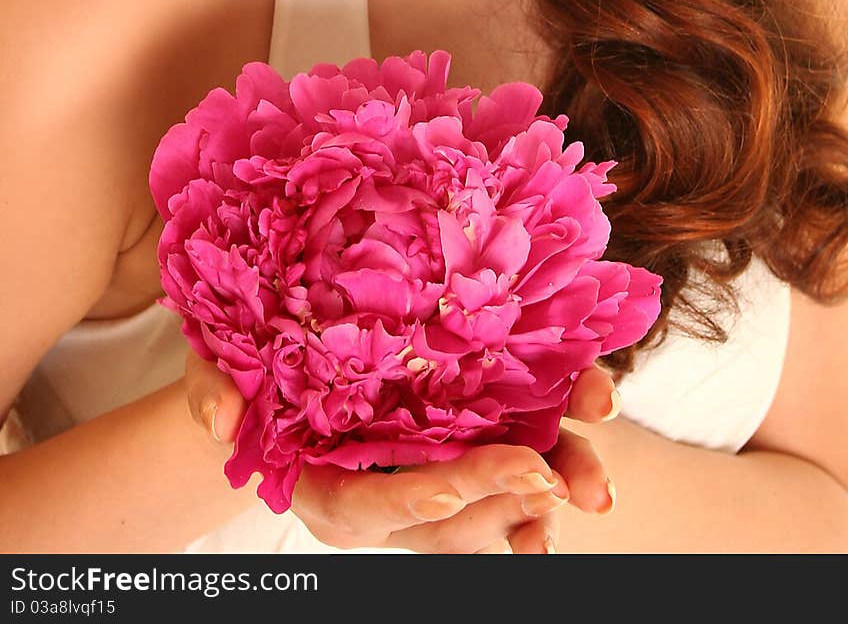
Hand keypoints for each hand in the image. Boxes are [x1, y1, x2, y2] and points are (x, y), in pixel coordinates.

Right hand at [184, 348, 617, 552]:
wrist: (271, 371)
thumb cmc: (241, 373)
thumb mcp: (214, 368)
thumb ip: (214, 389)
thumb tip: (219, 418)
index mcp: (325, 485)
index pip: (369, 509)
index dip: (411, 503)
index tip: (451, 492)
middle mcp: (387, 492)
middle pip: (449, 521)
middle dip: (500, 503)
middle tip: (549, 480)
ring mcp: (429, 468)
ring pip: (493, 502)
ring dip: (546, 491)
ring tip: (590, 481)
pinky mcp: (460, 436)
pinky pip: (512, 461)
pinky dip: (553, 451)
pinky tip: (591, 435)